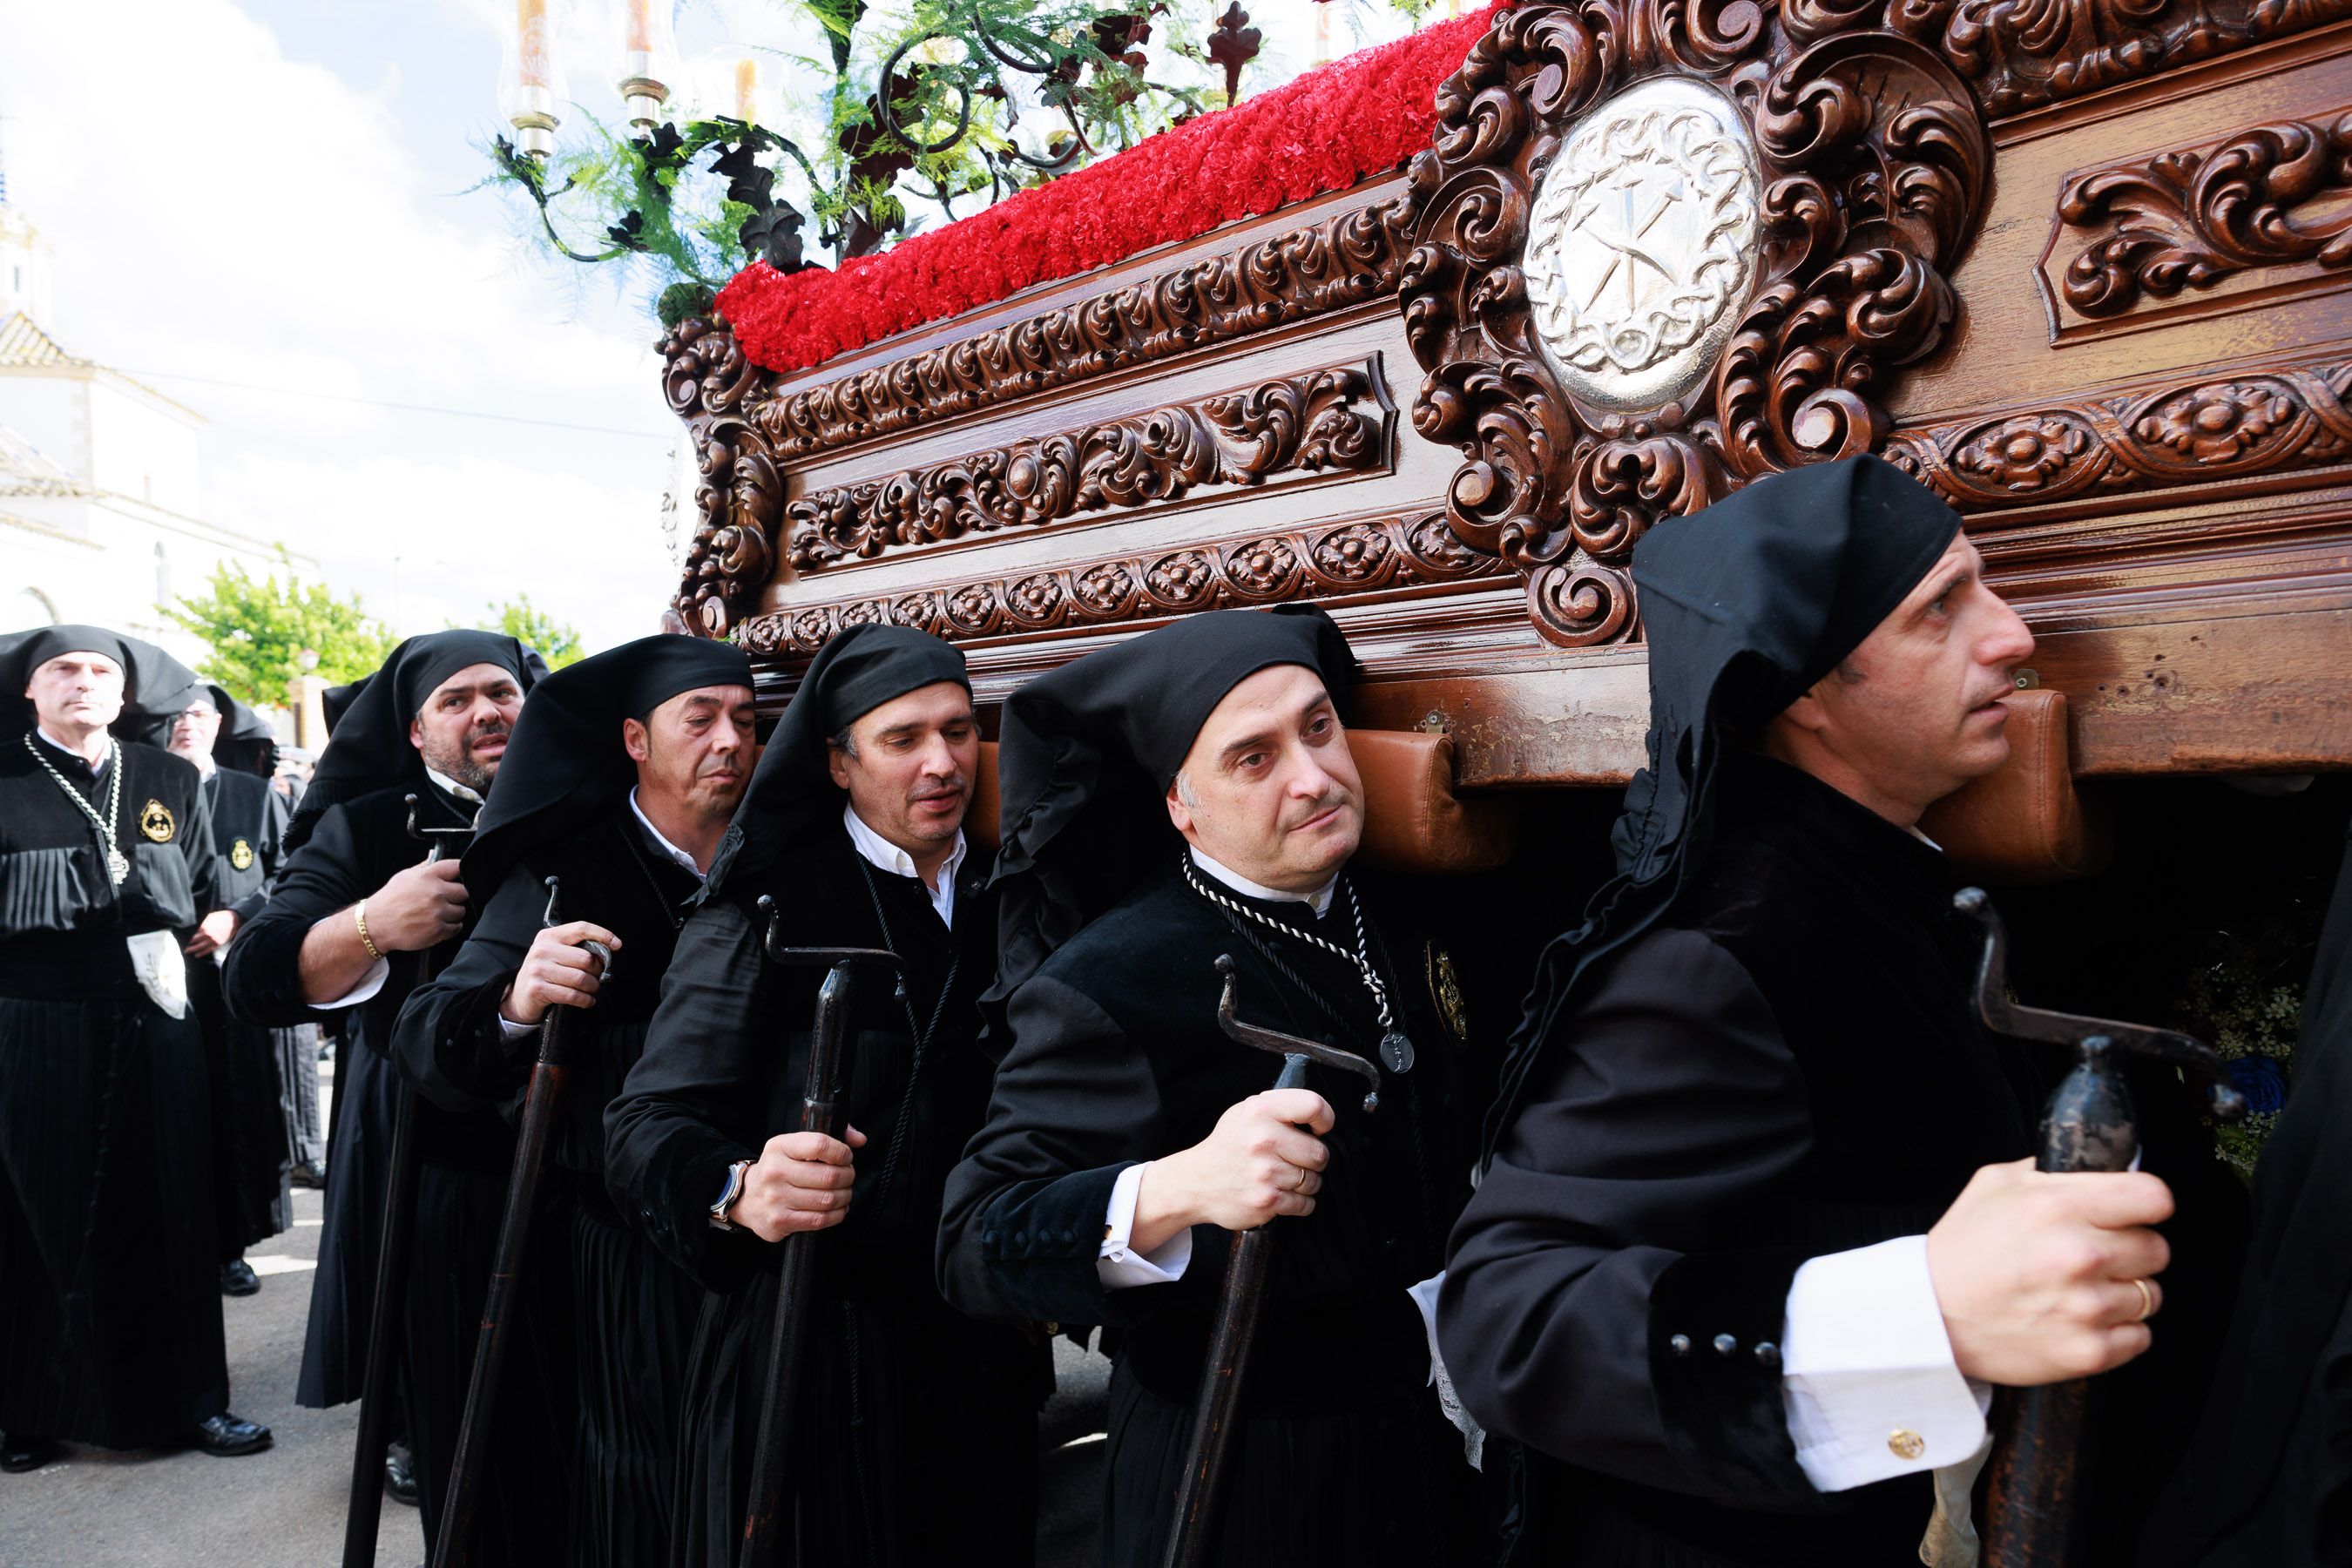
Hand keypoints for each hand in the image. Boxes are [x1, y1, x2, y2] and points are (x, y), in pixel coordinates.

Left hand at [185, 909, 238, 957]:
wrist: (234, 920)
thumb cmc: (221, 917)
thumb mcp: (210, 917)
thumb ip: (202, 922)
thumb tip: (194, 925)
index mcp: (205, 926)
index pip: (193, 933)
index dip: (187, 935)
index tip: (183, 937)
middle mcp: (208, 934)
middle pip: (195, 940)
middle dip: (188, 943)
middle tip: (182, 945)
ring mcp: (213, 939)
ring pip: (201, 946)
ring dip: (193, 949)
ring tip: (186, 951)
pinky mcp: (218, 943)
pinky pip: (209, 949)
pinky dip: (202, 953)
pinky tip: (197, 955)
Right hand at [363, 859, 467, 953]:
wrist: (375, 925)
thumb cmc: (389, 901)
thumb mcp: (404, 876)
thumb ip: (424, 867)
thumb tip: (434, 855)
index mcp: (428, 877)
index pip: (457, 867)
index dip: (460, 872)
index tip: (459, 877)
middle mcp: (435, 893)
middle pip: (464, 891)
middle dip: (457, 895)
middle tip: (445, 899)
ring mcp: (438, 912)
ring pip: (461, 911)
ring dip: (453, 913)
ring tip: (437, 914)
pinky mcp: (438, 930)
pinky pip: (456, 927)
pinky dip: (450, 927)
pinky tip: (437, 924)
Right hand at [499, 921, 621, 1025]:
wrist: (520, 995)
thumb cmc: (545, 972)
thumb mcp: (555, 953)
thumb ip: (576, 948)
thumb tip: (607, 951)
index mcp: (549, 936)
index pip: (581, 928)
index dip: (603, 935)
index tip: (617, 945)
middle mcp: (542, 950)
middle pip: (586, 959)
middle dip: (598, 971)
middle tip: (597, 977)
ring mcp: (538, 969)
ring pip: (581, 978)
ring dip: (593, 988)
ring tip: (592, 990)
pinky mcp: (538, 988)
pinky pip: (572, 995)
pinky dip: (585, 1000)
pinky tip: (587, 1001)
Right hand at [733, 1125, 868, 1242]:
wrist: (746, 1198)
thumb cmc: (779, 1169)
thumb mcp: (794, 1146)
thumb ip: (828, 1138)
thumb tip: (860, 1139)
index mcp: (780, 1147)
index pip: (820, 1145)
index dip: (842, 1152)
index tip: (846, 1158)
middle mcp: (775, 1171)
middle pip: (829, 1176)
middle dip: (848, 1176)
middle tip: (848, 1177)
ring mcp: (776, 1198)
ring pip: (828, 1199)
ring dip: (845, 1197)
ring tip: (844, 1193)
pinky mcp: (780, 1221)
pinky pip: (820, 1220)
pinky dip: (837, 1215)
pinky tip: (837, 1209)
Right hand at [1133, 1088, 1333, 1246]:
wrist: (1194, 1183)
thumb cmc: (1225, 1147)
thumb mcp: (1244, 1113)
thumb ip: (1278, 1107)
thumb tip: (1315, 1114)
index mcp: (1260, 1111)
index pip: (1314, 1106)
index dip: (1325, 1119)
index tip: (1320, 1128)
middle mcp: (1263, 1139)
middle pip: (1320, 1152)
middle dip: (1313, 1159)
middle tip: (1295, 1159)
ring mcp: (1266, 1172)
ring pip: (1314, 1180)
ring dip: (1305, 1182)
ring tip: (1283, 1177)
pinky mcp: (1267, 1200)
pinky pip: (1305, 1203)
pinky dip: (1299, 1202)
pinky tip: (1281, 1193)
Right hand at [1927, 1158, 2173, 1385]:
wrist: (1930, 1318)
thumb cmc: (1962, 1250)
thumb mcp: (1992, 1184)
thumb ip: (2049, 1171)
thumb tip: (2099, 1167)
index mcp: (2059, 1206)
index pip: (2154, 1197)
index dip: (2143, 1204)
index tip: (2132, 1213)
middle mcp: (2081, 1255)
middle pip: (2157, 1248)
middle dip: (2131, 1250)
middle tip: (2095, 1256)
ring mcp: (2088, 1307)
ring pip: (2151, 1295)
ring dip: (2123, 1293)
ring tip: (2080, 1292)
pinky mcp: (2090, 1351)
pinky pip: (2140, 1337)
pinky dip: (2117, 1332)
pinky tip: (2080, 1321)